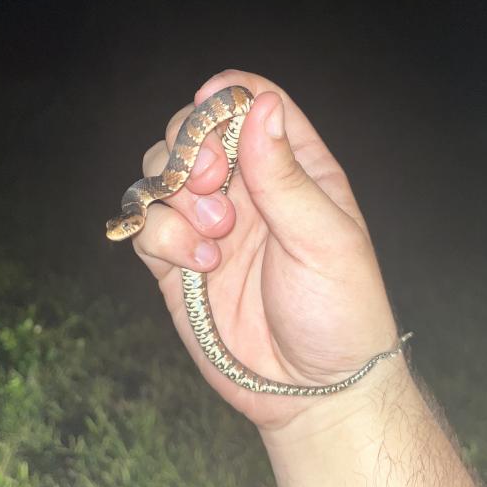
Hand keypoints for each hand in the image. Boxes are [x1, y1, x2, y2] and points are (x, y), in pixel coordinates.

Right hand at [133, 70, 400, 428]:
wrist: (312, 390)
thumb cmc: (339, 311)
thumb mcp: (324, 240)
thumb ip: (285, 176)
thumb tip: (261, 105)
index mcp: (294, 169)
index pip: (253, 104)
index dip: (227, 96)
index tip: (209, 109)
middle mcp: (248, 188)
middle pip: (194, 130)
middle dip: (190, 147)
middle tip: (210, 183)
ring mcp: (209, 224)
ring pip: (161, 173)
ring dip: (177, 196)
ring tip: (215, 238)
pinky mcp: (178, 262)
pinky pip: (147, 224)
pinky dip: (163, 236)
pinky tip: (200, 267)